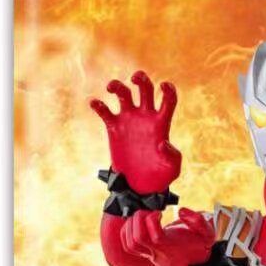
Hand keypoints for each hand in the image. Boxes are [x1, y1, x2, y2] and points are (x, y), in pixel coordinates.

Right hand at [91, 70, 180, 194]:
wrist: (140, 185)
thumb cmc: (160, 176)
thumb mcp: (171, 168)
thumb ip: (171, 156)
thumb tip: (162, 143)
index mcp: (161, 123)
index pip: (168, 100)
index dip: (168, 89)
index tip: (164, 85)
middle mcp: (145, 117)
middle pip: (144, 88)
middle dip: (140, 79)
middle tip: (135, 79)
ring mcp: (129, 120)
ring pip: (124, 94)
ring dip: (117, 86)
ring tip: (111, 88)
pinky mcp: (114, 128)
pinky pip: (105, 112)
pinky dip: (99, 105)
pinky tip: (94, 103)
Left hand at [119, 209, 214, 265]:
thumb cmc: (200, 248)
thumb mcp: (207, 235)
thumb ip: (198, 221)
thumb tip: (181, 211)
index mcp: (171, 247)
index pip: (155, 237)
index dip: (153, 220)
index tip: (159, 212)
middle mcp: (157, 252)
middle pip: (137, 240)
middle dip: (138, 220)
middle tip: (148, 213)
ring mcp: (149, 254)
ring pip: (129, 244)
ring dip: (131, 225)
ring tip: (142, 217)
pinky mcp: (145, 253)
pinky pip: (127, 246)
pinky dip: (127, 231)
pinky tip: (137, 223)